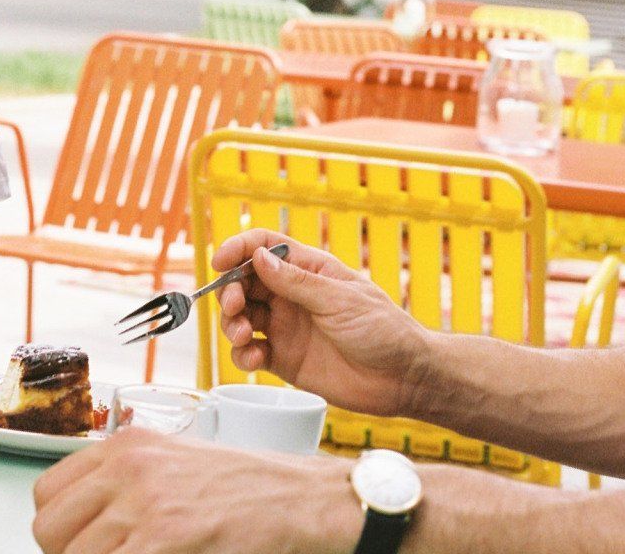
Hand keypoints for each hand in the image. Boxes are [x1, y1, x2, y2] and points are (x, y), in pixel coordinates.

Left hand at [31, 430, 359, 553]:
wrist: (298, 499)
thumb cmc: (242, 487)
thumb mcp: (172, 463)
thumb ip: (123, 485)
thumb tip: (79, 528)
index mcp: (124, 445)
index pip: (46, 494)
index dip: (59, 531)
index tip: (78, 545)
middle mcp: (127, 466)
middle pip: (49, 530)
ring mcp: (145, 502)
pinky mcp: (165, 537)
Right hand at [215, 231, 433, 419]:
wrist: (403, 377)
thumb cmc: (383, 329)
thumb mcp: (340, 299)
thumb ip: (296, 282)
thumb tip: (258, 258)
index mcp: (309, 270)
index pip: (265, 247)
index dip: (239, 249)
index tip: (220, 262)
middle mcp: (293, 296)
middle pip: (244, 283)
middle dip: (230, 291)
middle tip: (234, 307)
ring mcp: (287, 327)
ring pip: (242, 317)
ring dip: (232, 324)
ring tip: (245, 336)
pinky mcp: (285, 359)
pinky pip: (251, 352)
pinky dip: (243, 354)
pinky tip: (254, 358)